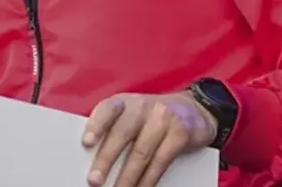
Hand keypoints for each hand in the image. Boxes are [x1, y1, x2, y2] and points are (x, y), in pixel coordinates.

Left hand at [81, 92, 216, 186]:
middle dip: (106, 159)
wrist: (195, 109)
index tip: (86, 143)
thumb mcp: (134, 114)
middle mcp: (143, 106)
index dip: (96, 125)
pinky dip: (149, 179)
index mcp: (126, 101)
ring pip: (141, 152)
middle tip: (95, 180)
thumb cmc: (154, 117)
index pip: (108, 109)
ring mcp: (163, 118)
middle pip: (122, 133)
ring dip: (127, 177)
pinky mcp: (180, 134)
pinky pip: (161, 161)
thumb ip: (116, 129)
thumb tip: (95, 158)